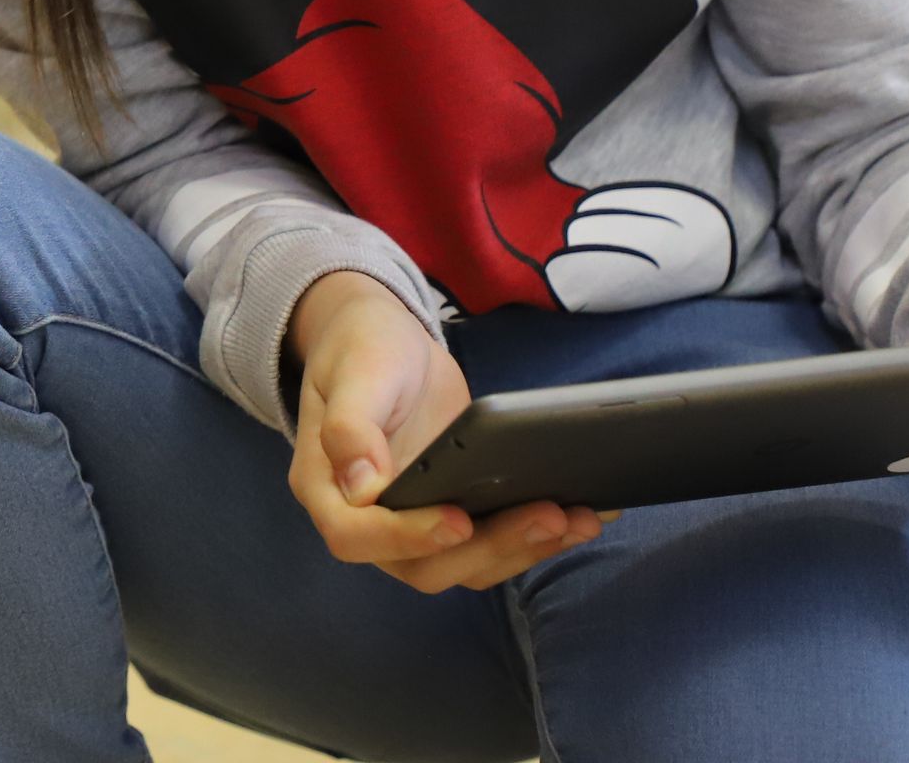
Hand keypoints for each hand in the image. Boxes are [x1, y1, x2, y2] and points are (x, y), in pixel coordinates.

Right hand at [286, 270, 607, 593]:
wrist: (388, 342)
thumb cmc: (362, 348)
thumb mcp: (356, 372)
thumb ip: (350, 426)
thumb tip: (360, 486)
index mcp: (326, 488)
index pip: (355, 535)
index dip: (405, 537)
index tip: (457, 520)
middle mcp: (366, 520)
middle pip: (422, 565)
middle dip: (490, 547)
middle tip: (547, 514)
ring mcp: (411, 525)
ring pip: (465, 565)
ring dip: (523, 550)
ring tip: (577, 518)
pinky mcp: (453, 517)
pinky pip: (492, 546)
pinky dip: (536, 538)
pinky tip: (582, 515)